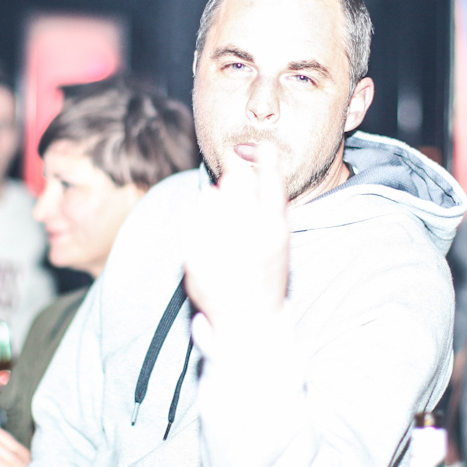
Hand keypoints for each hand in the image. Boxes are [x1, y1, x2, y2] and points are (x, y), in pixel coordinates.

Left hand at [183, 142, 289, 331]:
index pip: (272, 183)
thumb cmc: (266, 273)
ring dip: (213, 196)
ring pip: (209, 197)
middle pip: (237, 184)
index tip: (262, 146)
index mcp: (274, 233)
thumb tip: (248, 158)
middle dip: (235, 177)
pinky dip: (194, 213)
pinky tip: (201, 218)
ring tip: (219, 207)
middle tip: (234, 179)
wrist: (249, 321)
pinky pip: (188, 218)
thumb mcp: (278, 238)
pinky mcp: (194, 259)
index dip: (267, 159)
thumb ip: (269, 201)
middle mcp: (249, 239)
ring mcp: (220, 249)